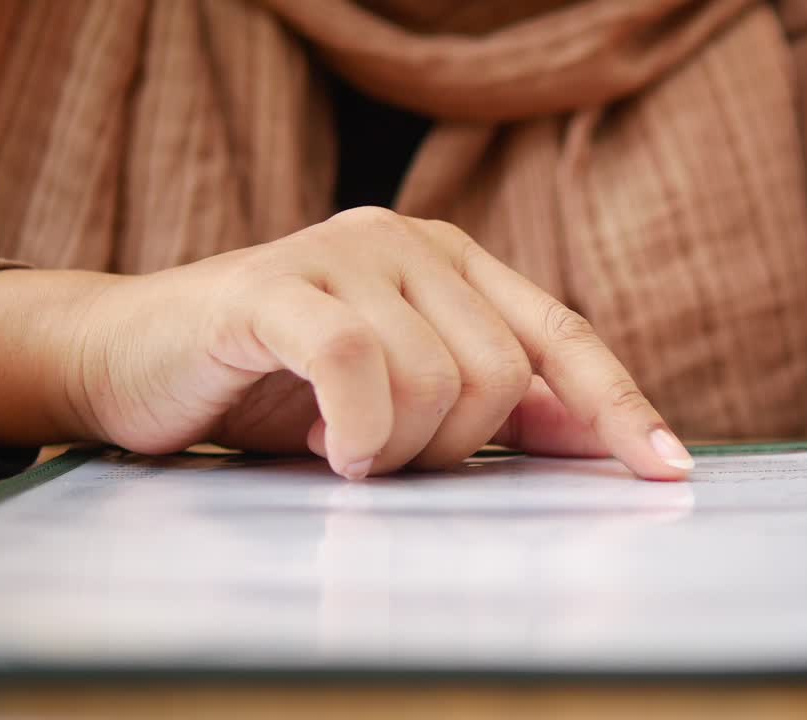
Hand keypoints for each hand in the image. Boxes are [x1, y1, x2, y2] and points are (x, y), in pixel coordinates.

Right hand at [58, 207, 693, 479]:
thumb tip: (605, 437)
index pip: (565, 337)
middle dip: (449, 445)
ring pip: (435, 379)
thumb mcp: (407, 401)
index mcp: (455, 264)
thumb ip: (503, 407)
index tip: (670, 470)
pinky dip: (353, 428)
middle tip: (380, 453)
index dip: (619, 406)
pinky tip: (320, 442)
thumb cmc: (281, 388)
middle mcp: (411, 243)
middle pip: (501, 373)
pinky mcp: (278, 283)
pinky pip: (358, 364)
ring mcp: (345, 253)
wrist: (136, 360)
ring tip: (338, 443)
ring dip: (390, 447)